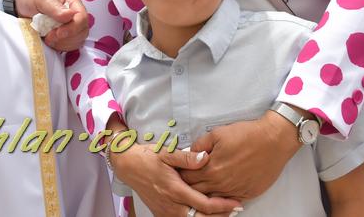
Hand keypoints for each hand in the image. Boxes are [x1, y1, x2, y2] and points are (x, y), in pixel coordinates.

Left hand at [14, 0, 87, 51]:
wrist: (19, 6)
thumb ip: (54, 8)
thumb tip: (70, 15)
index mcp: (71, 2)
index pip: (82, 17)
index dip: (73, 27)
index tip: (59, 32)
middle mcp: (74, 15)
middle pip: (82, 31)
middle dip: (67, 37)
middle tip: (50, 36)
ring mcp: (70, 27)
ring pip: (78, 40)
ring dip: (63, 43)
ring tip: (48, 38)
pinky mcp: (64, 37)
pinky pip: (70, 46)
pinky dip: (61, 47)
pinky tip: (50, 42)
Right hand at [111, 143, 241, 216]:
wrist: (127, 166)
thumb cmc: (147, 157)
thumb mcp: (166, 152)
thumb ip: (187, 157)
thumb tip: (205, 158)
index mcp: (175, 189)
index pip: (204, 204)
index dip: (223, 205)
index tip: (236, 202)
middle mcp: (171, 205)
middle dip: (220, 216)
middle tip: (234, 208)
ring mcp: (165, 211)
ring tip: (223, 212)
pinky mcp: (161, 214)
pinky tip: (204, 212)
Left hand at [180, 112, 300, 200]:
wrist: (273, 141)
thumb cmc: (246, 135)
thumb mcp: (217, 134)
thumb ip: (200, 146)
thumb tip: (190, 154)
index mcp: (211, 169)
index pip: (187, 178)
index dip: (181, 174)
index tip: (179, 171)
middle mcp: (222, 184)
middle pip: (197, 191)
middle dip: (190, 186)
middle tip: (188, 179)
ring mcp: (235, 191)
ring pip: (213, 199)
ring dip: (206, 193)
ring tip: (203, 185)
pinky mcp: (247, 194)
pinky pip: (229, 201)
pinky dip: (222, 197)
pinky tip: (220, 190)